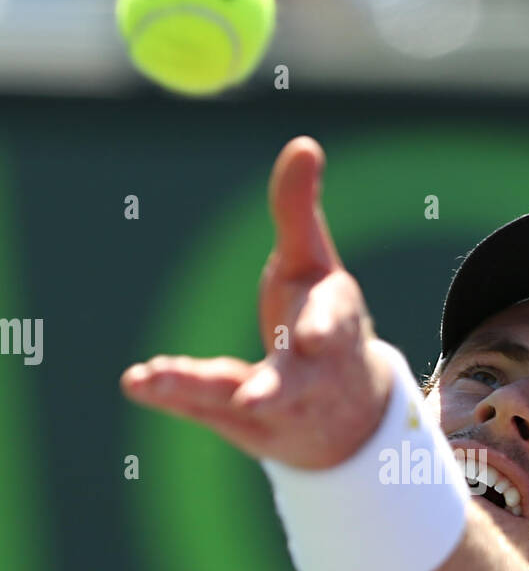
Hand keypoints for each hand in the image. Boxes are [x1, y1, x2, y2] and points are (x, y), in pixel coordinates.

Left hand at [120, 137, 392, 469]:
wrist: (348, 416)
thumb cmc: (324, 325)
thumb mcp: (316, 268)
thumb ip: (300, 212)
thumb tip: (303, 143)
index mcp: (335, 328)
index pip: (332, 324)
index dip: (324, 328)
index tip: (313, 335)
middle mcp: (310, 376)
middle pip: (291, 384)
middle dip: (272, 391)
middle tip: (251, 399)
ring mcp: (278, 410)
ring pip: (240, 402)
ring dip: (197, 392)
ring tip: (154, 379)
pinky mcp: (245, 427)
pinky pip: (205, 411)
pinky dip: (172, 395)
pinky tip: (137, 381)